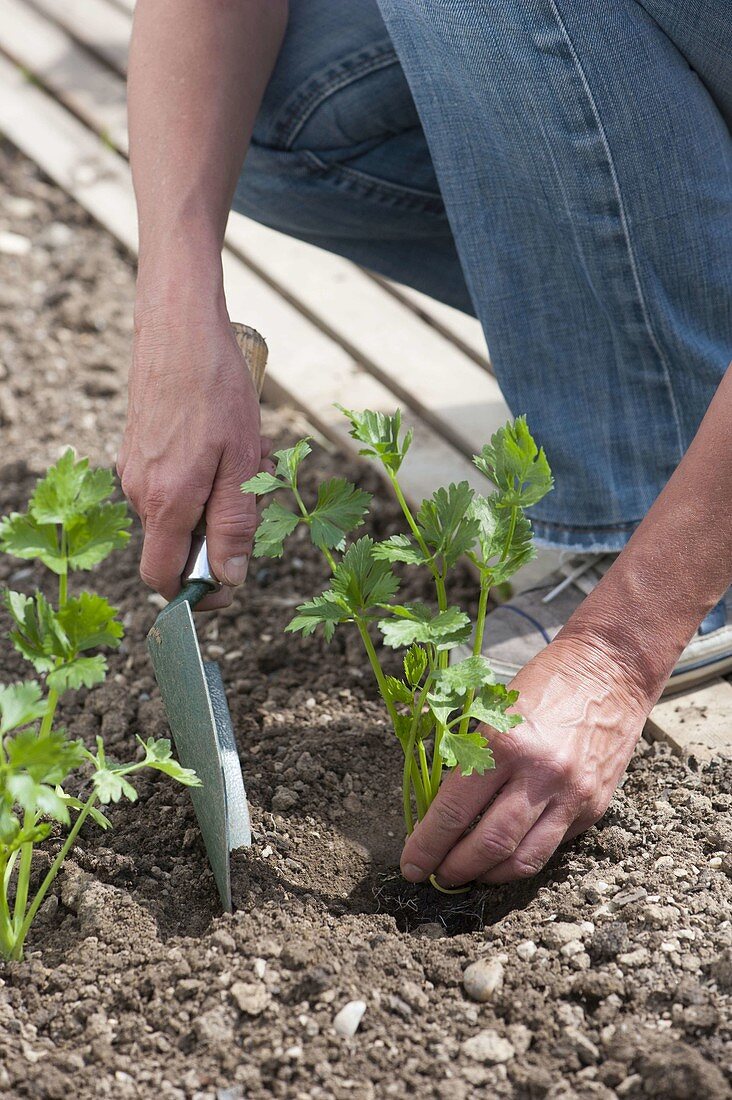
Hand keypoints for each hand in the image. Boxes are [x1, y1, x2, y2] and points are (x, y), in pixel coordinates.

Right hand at [117, 307, 271, 609]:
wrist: (180, 330)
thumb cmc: (217, 391)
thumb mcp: (242, 463)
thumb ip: (233, 524)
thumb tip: (229, 579)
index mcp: (166, 502)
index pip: (163, 577)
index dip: (195, 592)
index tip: (228, 585)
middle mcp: (140, 492)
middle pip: (176, 545)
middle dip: (216, 535)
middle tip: (253, 494)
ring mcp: (134, 470)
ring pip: (178, 512)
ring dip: (213, 501)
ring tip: (243, 457)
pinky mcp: (136, 451)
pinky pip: (171, 485)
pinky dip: (200, 479)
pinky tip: (224, 442)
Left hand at [400, 635, 650, 885]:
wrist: (610, 670)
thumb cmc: (543, 682)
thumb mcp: (493, 709)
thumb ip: (467, 757)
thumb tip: (434, 808)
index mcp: (505, 745)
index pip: (455, 811)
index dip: (427, 846)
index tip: (411, 865)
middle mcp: (540, 776)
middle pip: (489, 846)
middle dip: (454, 870)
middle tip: (436, 876)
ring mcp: (572, 796)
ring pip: (524, 861)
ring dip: (489, 876)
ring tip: (468, 875)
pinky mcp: (594, 808)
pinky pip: (552, 846)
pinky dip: (523, 856)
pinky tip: (504, 854)